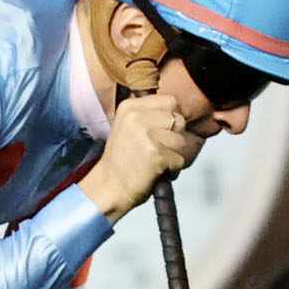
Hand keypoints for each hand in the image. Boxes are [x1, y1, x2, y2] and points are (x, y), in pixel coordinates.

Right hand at [84, 89, 200, 217]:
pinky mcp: (155, 155)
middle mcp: (136, 117)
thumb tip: (176, 112)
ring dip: (174, 155)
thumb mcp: (127, 127)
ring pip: (181, 141)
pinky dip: (173, 170)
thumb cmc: (120, 162)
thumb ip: (148, 115)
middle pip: (178, 120)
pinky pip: (179, 160)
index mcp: (130, 107)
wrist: (108, 188)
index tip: (162, 131)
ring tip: (156, 162)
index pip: (170, 101)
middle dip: (174, 137)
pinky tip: (157, 172)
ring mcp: (146, 136)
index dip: (171, 118)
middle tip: (158, 149)